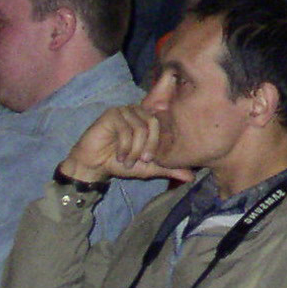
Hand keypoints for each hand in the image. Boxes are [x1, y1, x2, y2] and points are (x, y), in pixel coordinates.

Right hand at [60, 105, 192, 186]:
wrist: (94, 166)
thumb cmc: (121, 164)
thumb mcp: (149, 168)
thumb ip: (169, 169)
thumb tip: (192, 177)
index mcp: (150, 119)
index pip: (164, 126)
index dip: (158, 144)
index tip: (150, 160)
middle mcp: (139, 111)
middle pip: (154, 124)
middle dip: (149, 146)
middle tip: (143, 161)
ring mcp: (125, 110)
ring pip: (140, 129)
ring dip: (134, 149)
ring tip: (126, 161)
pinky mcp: (111, 114)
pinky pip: (125, 130)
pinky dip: (124, 147)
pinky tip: (118, 156)